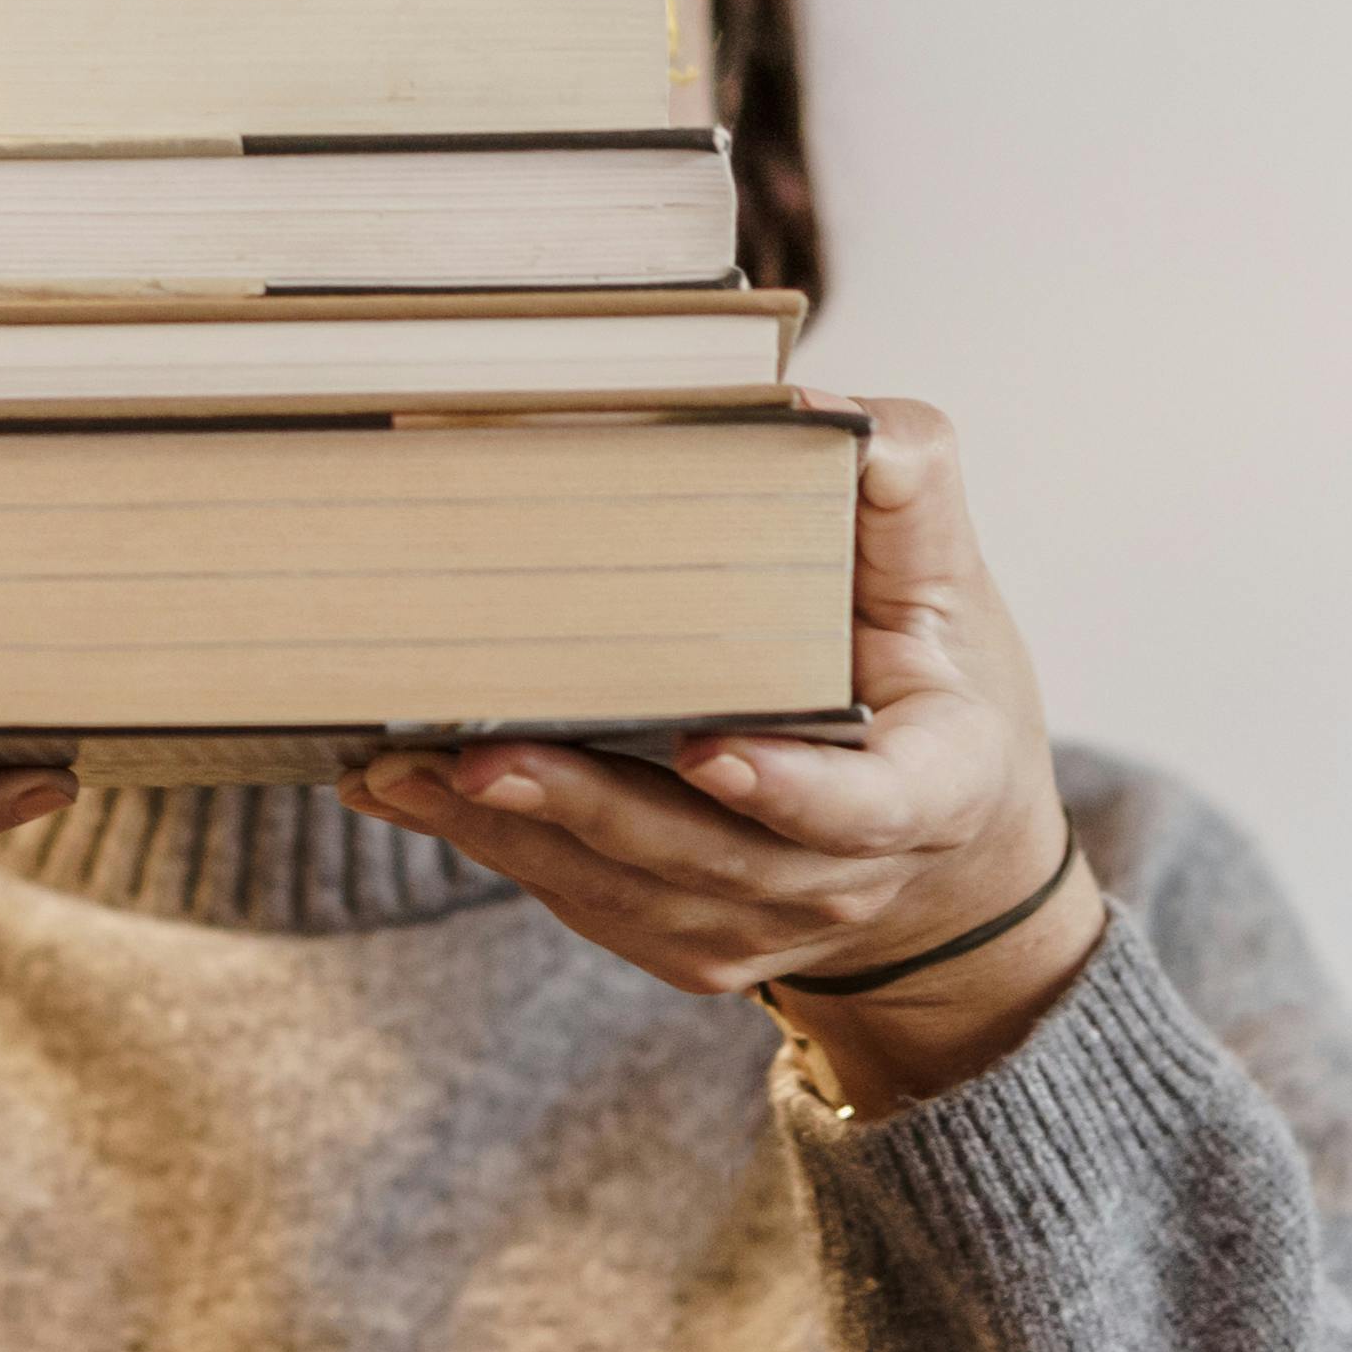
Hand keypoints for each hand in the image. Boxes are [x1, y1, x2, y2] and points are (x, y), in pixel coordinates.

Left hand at [340, 396, 1101, 1117]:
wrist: (950, 859)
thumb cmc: (938, 693)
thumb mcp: (950, 588)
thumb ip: (901, 493)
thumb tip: (810, 408)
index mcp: (931, 793)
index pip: (861, 809)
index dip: (787, 789)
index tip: (709, 750)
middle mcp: (840, 881)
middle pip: (704, 857)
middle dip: (586, 810)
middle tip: (480, 755)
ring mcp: (757, 926)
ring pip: (622, 889)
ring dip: (508, 833)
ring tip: (401, 769)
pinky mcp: (686, 943)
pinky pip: (580, 901)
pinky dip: (493, 846)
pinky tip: (406, 792)